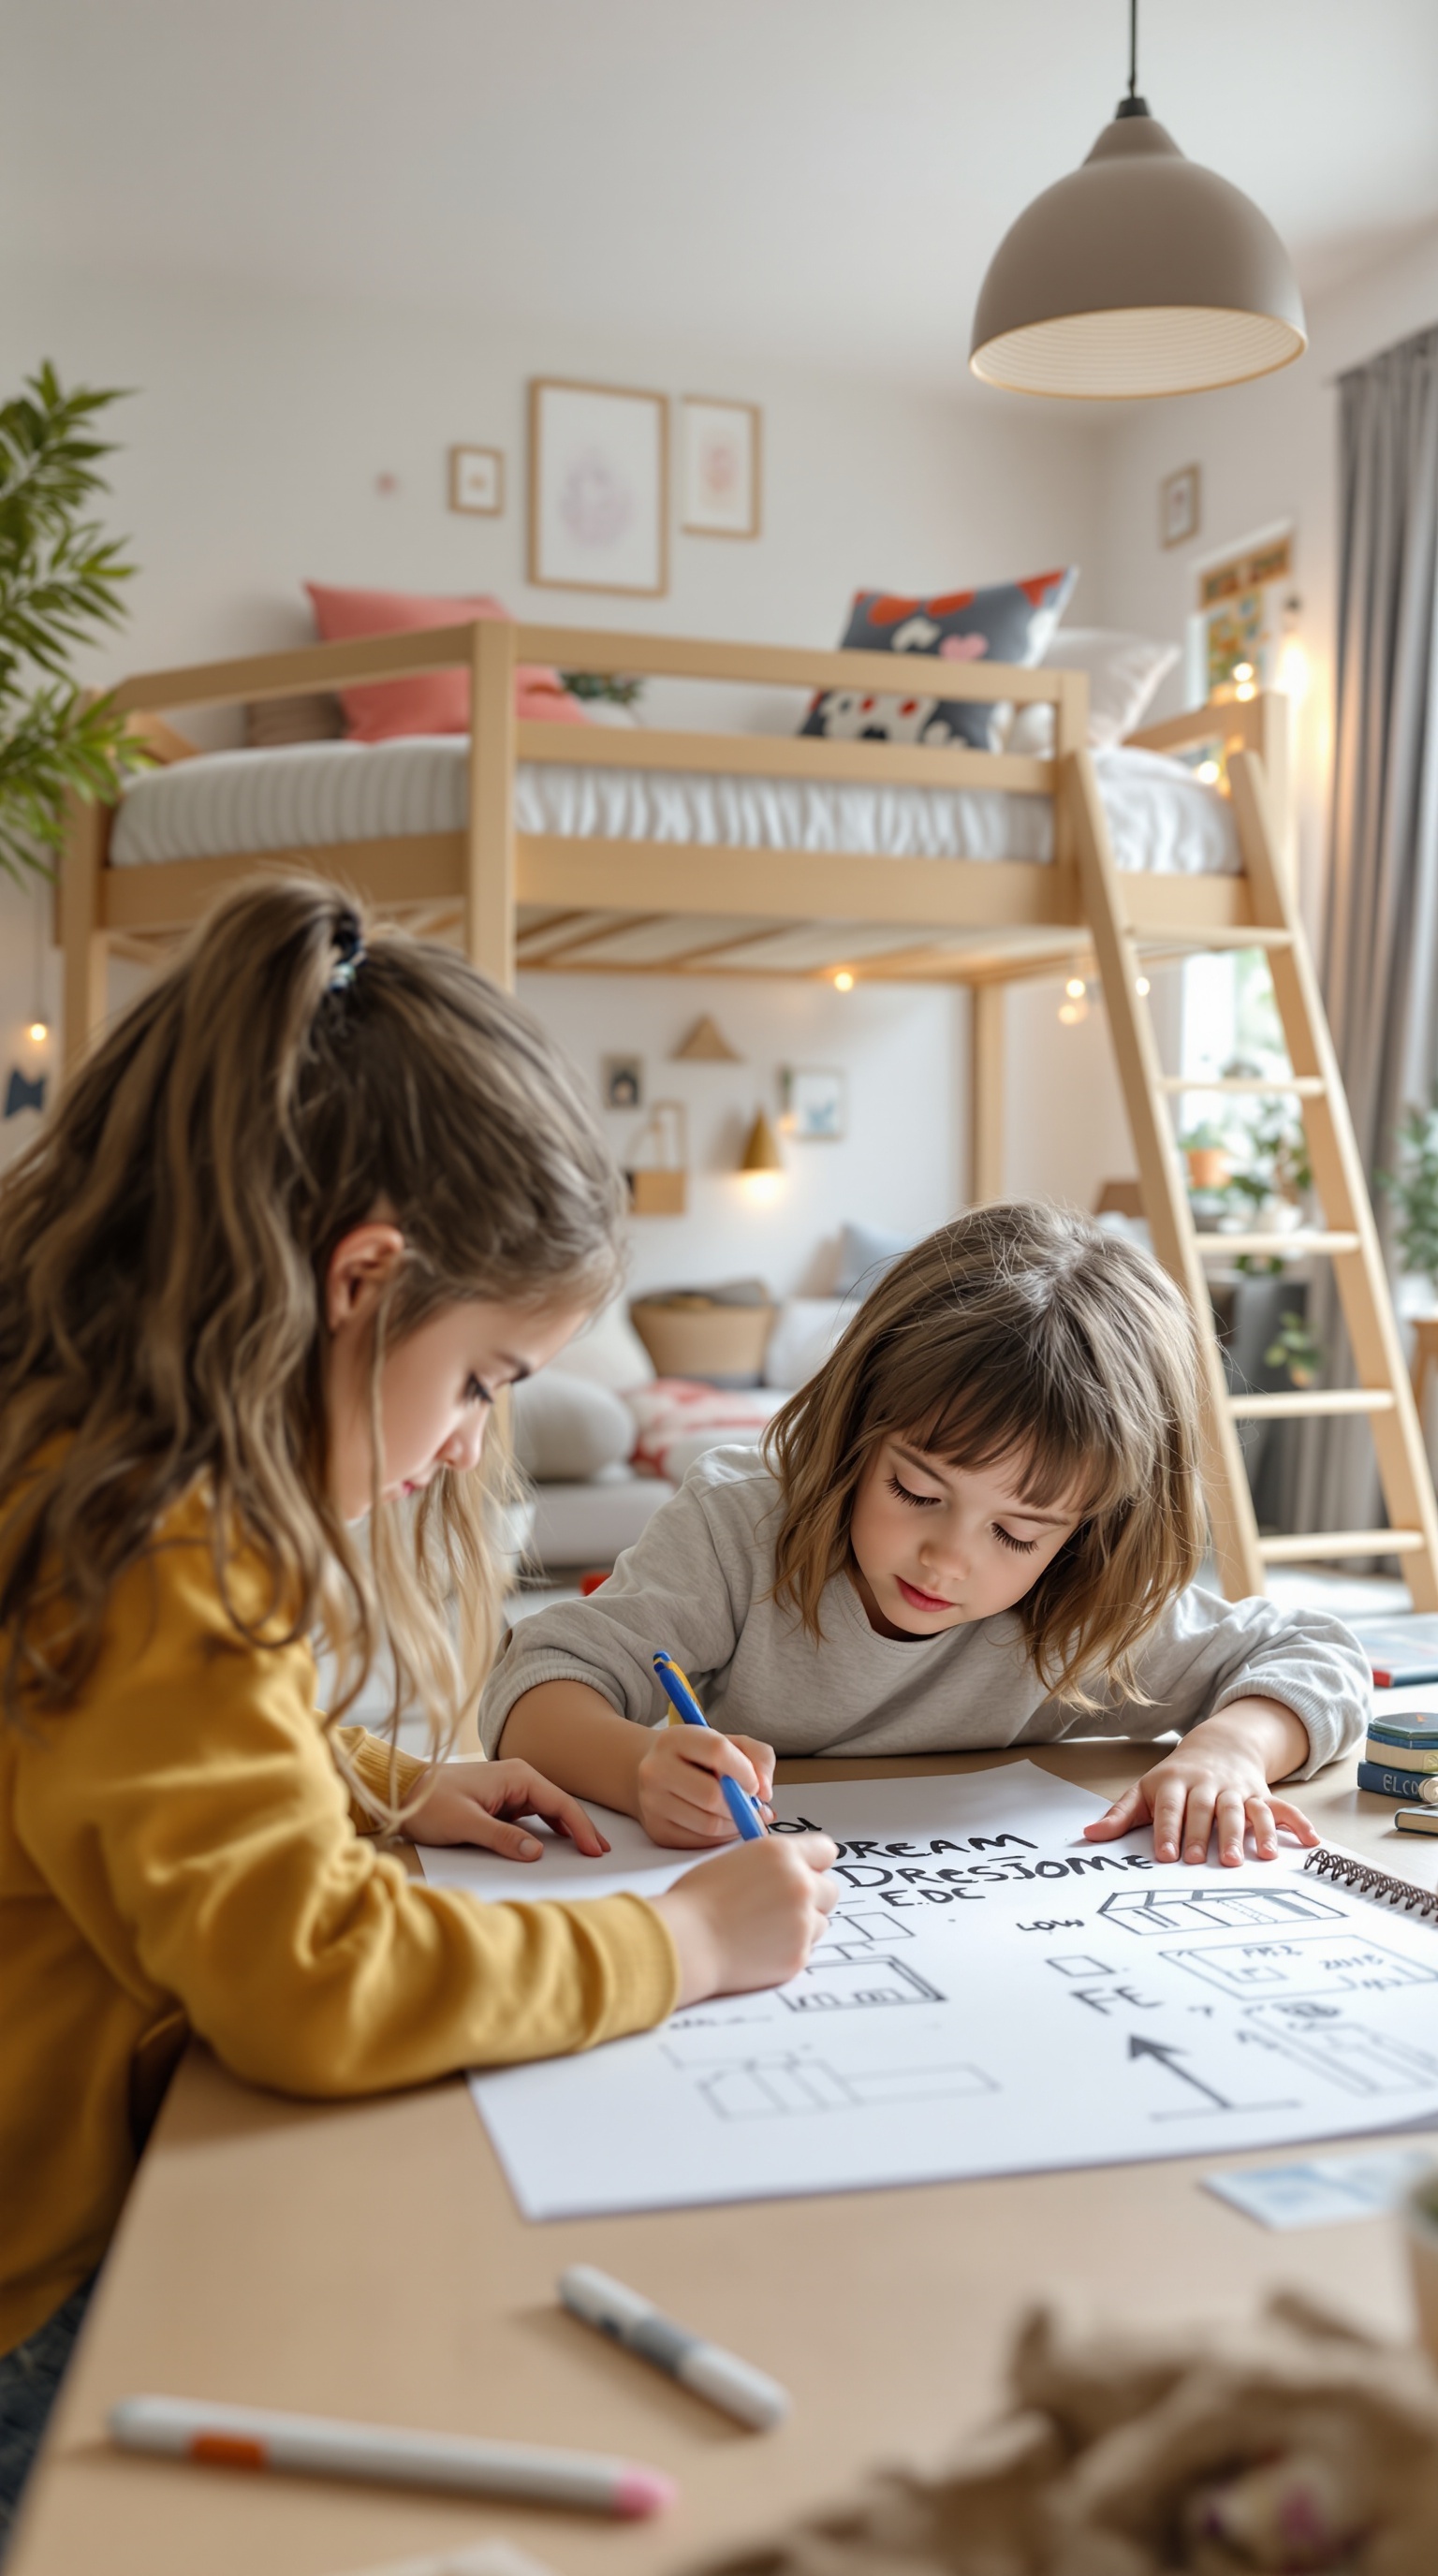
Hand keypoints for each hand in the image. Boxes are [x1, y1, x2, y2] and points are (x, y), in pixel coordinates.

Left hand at [405, 1758, 610, 1863]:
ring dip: (567, 1828)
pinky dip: (548, 1828)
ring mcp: (509, 1789)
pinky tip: (557, 1840)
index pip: (560, 1803)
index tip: (595, 1851)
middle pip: (559, 1804)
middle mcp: (517, 1778)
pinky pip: (532, 1814)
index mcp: (516, 1776)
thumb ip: (502, 1838)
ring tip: (587, 1848)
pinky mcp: (500, 1800)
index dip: (582, 1828)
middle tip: (602, 1851)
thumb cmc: (430, 1802)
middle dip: (582, 1827)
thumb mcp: (465, 1824)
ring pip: (547, 1809)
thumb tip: (537, 1852)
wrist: (402, 1790)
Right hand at [635, 1725, 776, 1847]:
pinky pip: (700, 1842)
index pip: (717, 1751)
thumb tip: (764, 1792)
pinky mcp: (657, 1830)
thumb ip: (759, 1757)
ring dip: (735, 1823)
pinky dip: (722, 1836)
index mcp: (675, 1739)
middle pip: (712, 1795)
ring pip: (709, 1824)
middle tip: (750, 1803)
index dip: (745, 1771)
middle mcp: (656, 1769)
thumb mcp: (730, 1743)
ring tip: (739, 1813)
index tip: (755, 1783)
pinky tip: (724, 1823)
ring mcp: (653, 1802)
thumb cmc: (699, 1758)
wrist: (657, 1773)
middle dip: (741, 1804)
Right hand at [654, 1836, 838, 2003]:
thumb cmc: (698, 1900)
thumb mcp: (736, 1861)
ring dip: (800, 1925)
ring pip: (819, 1922)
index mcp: (782, 1854)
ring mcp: (803, 1922)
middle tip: (780, 1905)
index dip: (813, 1863)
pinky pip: (805, 1949)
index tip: (805, 1872)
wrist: (686, 1942)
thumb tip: (790, 1869)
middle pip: (830, 1889)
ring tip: (762, 1928)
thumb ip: (771, 1863)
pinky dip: (788, 1949)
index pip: (825, 1851)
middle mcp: (800, 1884)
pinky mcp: (799, 1955)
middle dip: (811, 1897)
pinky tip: (759, 1947)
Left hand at [1082, 1703, 1317, 1866]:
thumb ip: (1120, 1816)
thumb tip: (1089, 1837)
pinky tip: (1309, 1841)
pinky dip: (1296, 1822)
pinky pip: (1280, 1807)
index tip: (1167, 1856)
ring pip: (1242, 1809)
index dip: (1169, 1831)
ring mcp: (1236, 1789)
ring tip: (1254, 1858)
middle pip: (1207, 1809)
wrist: (1218, 1745)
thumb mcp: (1144, 1791)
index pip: (1170, 1808)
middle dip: (1205, 1835)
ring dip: (1249, 1832)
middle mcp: (1208, 1785)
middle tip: (1202, 1863)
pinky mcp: (1260, 1794)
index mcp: (1175, 1783)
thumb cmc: (1175, 1779)